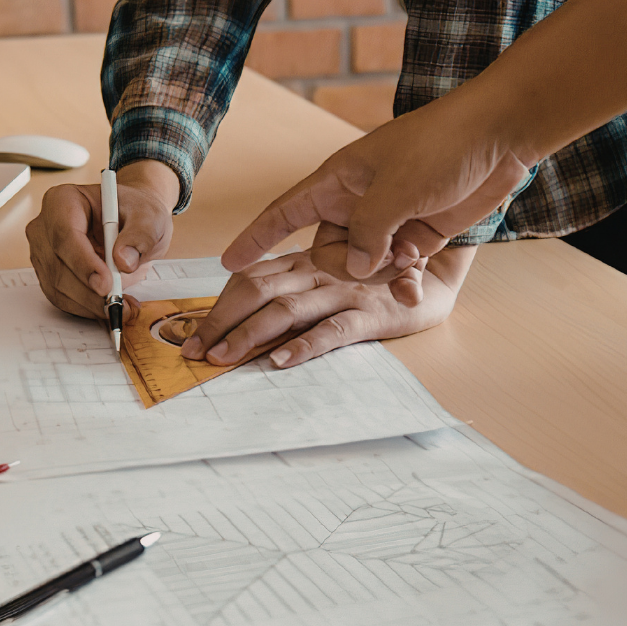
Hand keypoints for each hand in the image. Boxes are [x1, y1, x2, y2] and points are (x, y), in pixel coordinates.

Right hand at [26, 160, 178, 319]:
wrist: (130, 222)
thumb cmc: (134, 212)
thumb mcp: (148, 217)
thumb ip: (140, 235)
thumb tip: (124, 261)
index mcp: (63, 201)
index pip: (65, 235)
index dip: (83, 263)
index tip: (105, 283)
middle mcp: (46, 227)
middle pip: (58, 267)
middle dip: (89, 292)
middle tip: (120, 304)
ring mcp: (44, 253)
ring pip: (58, 288)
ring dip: (90, 304)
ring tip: (122, 305)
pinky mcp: (49, 275)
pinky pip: (62, 299)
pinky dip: (86, 308)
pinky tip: (109, 306)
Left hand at [181, 245, 475, 368]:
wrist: (436, 280)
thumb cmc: (374, 282)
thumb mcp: (328, 279)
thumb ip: (293, 292)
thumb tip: (245, 325)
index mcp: (303, 264)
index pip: (249, 279)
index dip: (216, 305)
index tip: (190, 336)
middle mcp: (317, 273)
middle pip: (256, 291)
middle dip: (219, 321)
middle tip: (193, 352)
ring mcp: (343, 292)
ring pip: (286, 310)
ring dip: (249, 335)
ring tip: (222, 358)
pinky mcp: (370, 315)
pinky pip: (333, 330)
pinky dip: (304, 346)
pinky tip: (280, 361)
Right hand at [221, 82, 530, 283]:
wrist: (501, 135)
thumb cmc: (441, 146)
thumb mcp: (395, 189)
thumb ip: (367, 232)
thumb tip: (353, 268)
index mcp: (338, 180)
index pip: (284, 213)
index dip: (254, 239)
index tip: (228, 263)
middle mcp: (356, 202)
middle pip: (326, 252)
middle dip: (344, 268)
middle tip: (372, 265)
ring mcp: (387, 221)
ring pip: (363, 265)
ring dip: (381, 275)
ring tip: (408, 266)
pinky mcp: (416, 234)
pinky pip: (396, 269)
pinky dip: (403, 280)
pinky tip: (414, 286)